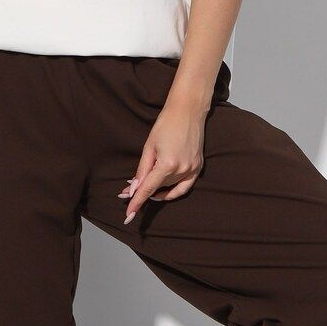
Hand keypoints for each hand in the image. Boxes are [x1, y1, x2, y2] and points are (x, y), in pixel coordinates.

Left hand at [119, 98, 206, 224]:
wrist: (188, 111)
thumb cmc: (165, 124)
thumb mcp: (149, 147)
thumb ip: (142, 171)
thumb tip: (134, 188)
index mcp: (167, 164)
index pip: (148, 189)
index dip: (137, 202)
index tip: (128, 215)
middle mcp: (182, 169)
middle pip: (158, 188)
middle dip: (143, 190)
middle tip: (128, 190)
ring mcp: (192, 169)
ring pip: (170, 188)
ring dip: (156, 189)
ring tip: (145, 183)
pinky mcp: (198, 167)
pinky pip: (185, 187)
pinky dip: (173, 191)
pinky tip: (163, 190)